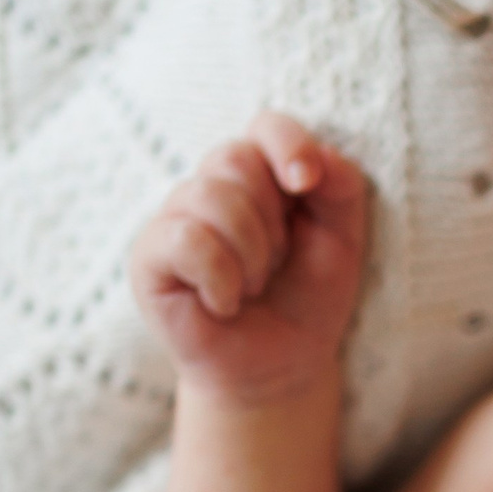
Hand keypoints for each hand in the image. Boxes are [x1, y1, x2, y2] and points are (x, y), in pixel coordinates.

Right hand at [131, 111, 367, 404]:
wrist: (284, 366)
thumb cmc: (308, 296)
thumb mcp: (344, 237)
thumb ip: (341, 185)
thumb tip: (311, 158)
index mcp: (258, 175)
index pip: (264, 125)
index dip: (287, 144)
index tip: (306, 184)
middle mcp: (209, 188)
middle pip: (235, 159)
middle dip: (272, 222)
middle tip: (275, 264)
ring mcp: (173, 220)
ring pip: (210, 197)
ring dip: (251, 254)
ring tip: (253, 287)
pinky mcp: (148, 259)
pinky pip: (185, 238)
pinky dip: (221, 276)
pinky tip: (225, 303)